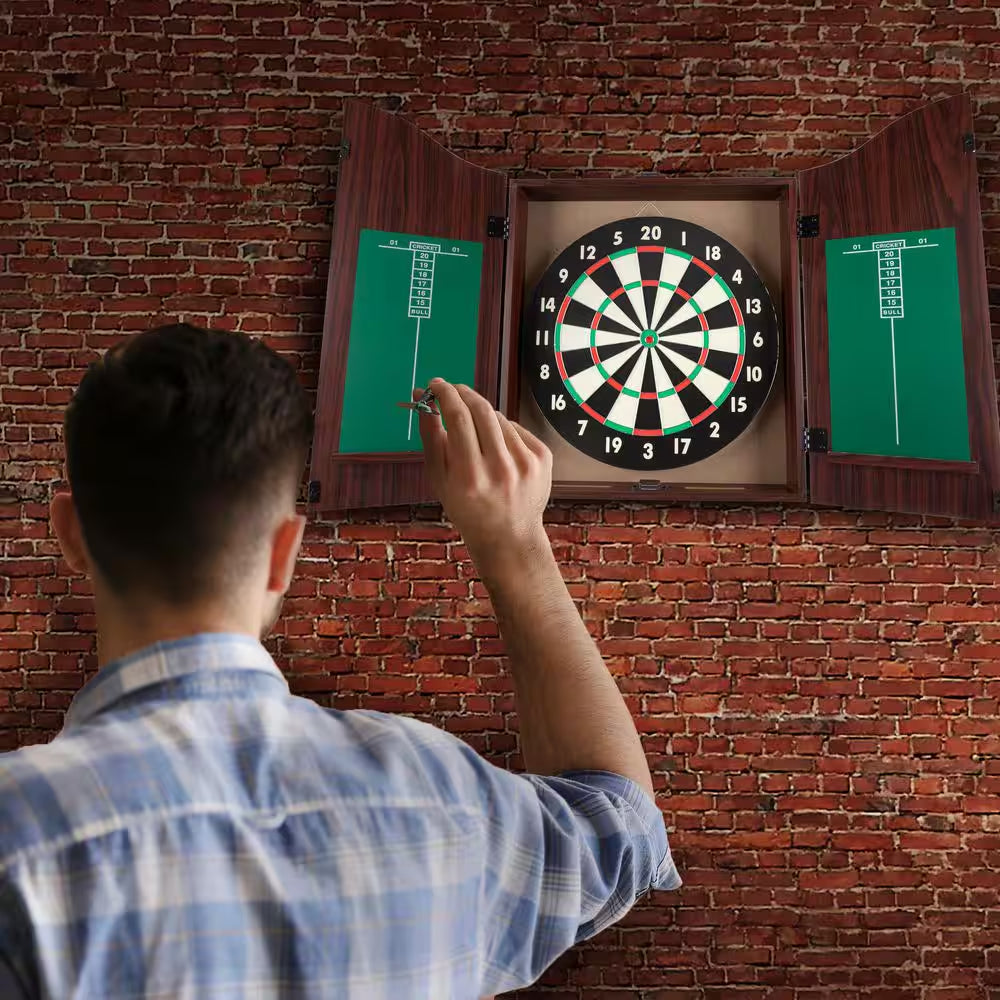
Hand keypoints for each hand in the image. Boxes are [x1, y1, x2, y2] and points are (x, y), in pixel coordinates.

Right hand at [416, 379, 552, 570]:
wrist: (509, 537)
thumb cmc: (468, 509)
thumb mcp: (440, 481)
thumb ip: (431, 439)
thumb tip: (424, 401)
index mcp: (469, 476)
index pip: (457, 417)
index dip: (445, 394)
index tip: (436, 385)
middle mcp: (500, 468)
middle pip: (481, 409)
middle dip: (463, 393)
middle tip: (452, 391)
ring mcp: (525, 462)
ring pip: (498, 417)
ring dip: (482, 416)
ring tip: (476, 437)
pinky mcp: (542, 458)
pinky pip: (516, 429)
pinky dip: (502, 431)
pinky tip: (498, 451)